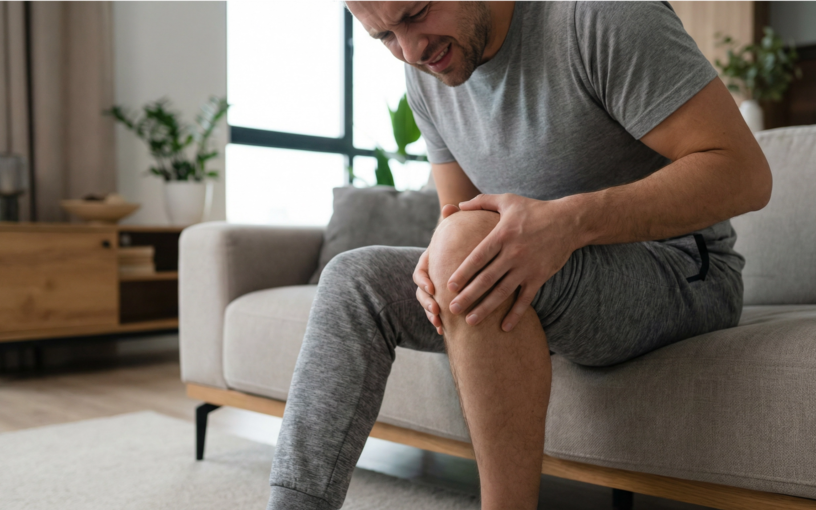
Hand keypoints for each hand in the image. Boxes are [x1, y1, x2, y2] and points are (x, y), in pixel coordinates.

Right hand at [414, 203, 461, 334]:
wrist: (468, 252)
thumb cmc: (462, 238)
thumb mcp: (457, 229)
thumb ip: (452, 219)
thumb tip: (450, 206)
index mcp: (430, 262)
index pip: (420, 272)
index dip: (424, 280)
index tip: (431, 286)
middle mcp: (430, 277)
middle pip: (421, 292)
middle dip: (426, 302)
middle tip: (436, 310)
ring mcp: (435, 290)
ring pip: (427, 305)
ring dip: (430, 315)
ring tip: (439, 323)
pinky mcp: (443, 300)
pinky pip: (437, 314)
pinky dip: (438, 322)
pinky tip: (443, 332)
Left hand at [449, 194, 579, 331]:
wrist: (569, 221)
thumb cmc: (535, 210)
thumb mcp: (508, 200)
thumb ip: (481, 202)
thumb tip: (458, 205)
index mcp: (502, 235)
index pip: (478, 257)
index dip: (463, 273)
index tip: (449, 286)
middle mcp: (513, 253)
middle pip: (486, 279)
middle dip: (468, 296)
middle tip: (452, 310)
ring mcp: (527, 267)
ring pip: (503, 292)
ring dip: (486, 308)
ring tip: (470, 321)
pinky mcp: (539, 277)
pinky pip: (525, 299)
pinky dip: (516, 314)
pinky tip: (505, 327)